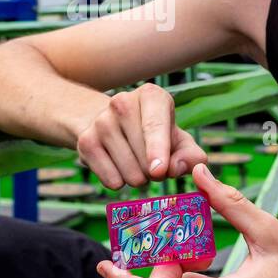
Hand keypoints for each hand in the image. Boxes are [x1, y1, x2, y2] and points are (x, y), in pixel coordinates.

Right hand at [75, 83, 206, 190]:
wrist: (112, 125)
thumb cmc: (155, 134)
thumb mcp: (178, 140)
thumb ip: (191, 155)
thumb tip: (179, 168)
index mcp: (151, 96)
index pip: (155, 125)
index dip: (158, 150)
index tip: (159, 171)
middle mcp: (123, 102)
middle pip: (144, 157)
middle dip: (155, 172)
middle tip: (154, 164)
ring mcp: (101, 121)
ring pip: (129, 172)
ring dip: (139, 178)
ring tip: (136, 162)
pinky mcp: (86, 141)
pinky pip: (111, 179)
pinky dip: (120, 182)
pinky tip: (118, 166)